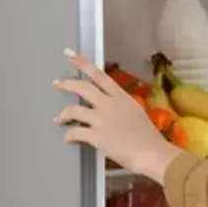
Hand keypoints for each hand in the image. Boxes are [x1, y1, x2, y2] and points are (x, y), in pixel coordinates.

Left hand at [53, 49, 180, 183]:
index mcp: (120, 96)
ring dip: (63, 115)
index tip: (69, 54)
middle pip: (82, 88)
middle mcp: (109, 104)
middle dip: (66, 84)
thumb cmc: (147, 136)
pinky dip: (69, 136)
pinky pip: (74, 133)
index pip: (98, 74)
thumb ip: (119, 106)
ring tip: (59, 119)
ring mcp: (101, 120)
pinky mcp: (95, 136)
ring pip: (73, 110)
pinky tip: (68, 139)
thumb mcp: (135, 112)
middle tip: (56, 83)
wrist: (151, 153)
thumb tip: (108, 108)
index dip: (82, 63)